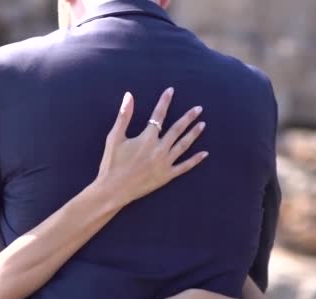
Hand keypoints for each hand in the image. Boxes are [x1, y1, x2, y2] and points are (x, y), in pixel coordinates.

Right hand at [95, 88, 207, 206]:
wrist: (113, 190)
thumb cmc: (112, 163)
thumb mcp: (114, 137)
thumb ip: (124, 116)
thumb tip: (129, 95)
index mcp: (147, 138)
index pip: (158, 115)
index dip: (165, 102)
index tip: (171, 91)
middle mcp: (159, 149)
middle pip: (177, 129)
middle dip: (188, 117)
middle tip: (198, 109)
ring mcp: (165, 163)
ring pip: (183, 145)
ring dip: (194, 134)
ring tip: (203, 124)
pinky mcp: (167, 176)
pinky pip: (184, 167)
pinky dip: (195, 160)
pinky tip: (204, 153)